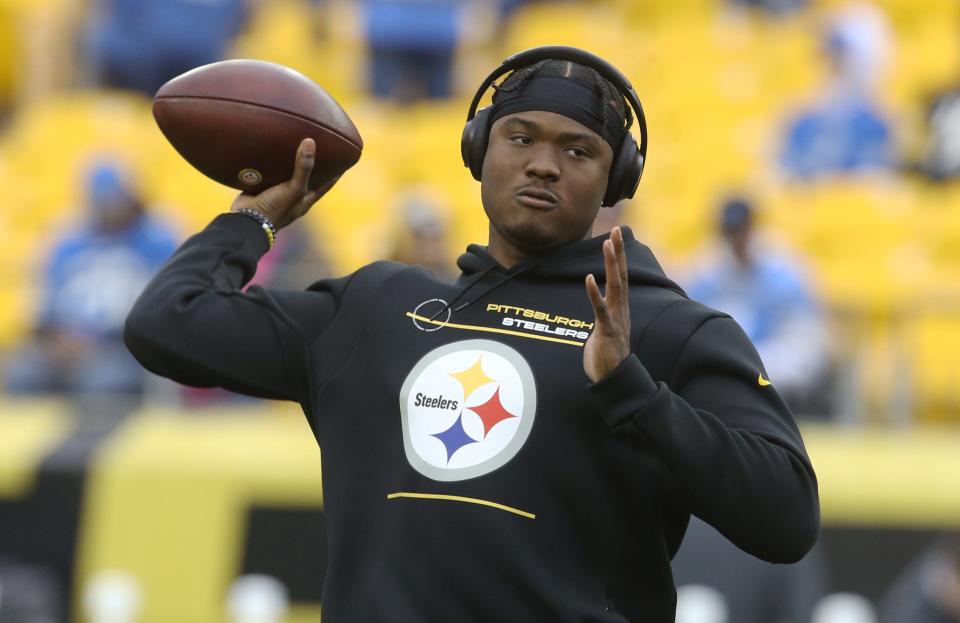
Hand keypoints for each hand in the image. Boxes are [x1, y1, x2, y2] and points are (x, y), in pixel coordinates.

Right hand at [230, 138, 336, 229]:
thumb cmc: (275, 208)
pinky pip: (267, 172)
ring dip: (289, 161)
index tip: (344, 159)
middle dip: (312, 164)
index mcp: (305, 200)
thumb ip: (303, 168)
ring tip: (293, 142)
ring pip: (285, 174)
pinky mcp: (260, 187)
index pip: (326, 184)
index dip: (335, 173)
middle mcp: (292, 196)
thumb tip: (310, 142)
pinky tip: (268, 148)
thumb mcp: (294, 188)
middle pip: (306, 177)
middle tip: (318, 146)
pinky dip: (270, 162)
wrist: (246, 220)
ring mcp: (276, 192)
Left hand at [584, 226, 630, 382]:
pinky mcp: (606, 331)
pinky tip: (588, 278)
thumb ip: (603, 315)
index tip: (615, 236)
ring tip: (608, 243)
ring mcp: (615, 319)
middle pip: (621, 275)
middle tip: (616, 230)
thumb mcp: (605, 330)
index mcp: (620, 308)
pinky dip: (594, 293)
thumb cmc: (607, 357)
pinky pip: (600, 309)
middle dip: (618, 252)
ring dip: (611, 264)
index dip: (618, 257)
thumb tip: (598, 306)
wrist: (615, 381)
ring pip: (615, 286)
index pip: (621, 277)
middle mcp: (621, 310)